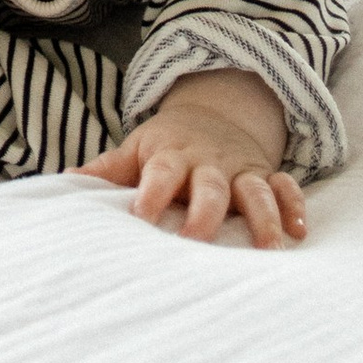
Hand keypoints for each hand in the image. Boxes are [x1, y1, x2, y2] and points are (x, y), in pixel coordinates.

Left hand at [79, 75, 306, 249]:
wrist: (211, 114)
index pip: (159, 173)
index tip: (140, 219)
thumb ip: (106, 169)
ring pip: (256, 189)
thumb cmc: (165, 146)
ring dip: (263, 217)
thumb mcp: (135, 149)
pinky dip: (295, 206)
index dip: (150, 194)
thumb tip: (62, 181)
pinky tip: (300, 233)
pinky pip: (287, 187)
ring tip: (269, 248)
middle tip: (197, 241)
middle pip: (210, 185)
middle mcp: (208, 162)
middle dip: (206, 211)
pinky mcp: (266, 175)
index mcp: (171, 156)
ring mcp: (241, 169)